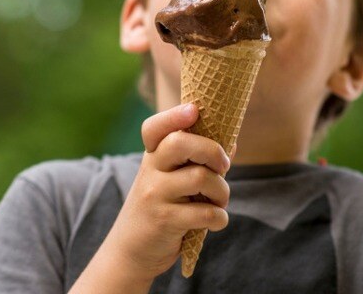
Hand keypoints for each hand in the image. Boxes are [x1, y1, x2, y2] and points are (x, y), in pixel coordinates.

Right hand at [69, 104, 230, 292]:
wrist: (131, 252)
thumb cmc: (161, 208)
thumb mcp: (170, 180)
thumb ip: (197, 160)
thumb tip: (232, 140)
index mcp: (153, 156)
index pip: (155, 127)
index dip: (174, 115)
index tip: (194, 111)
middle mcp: (150, 171)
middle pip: (181, 143)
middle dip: (214, 151)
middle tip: (223, 167)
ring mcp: (155, 195)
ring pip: (201, 177)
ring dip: (222, 191)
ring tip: (219, 201)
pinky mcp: (164, 221)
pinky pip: (205, 212)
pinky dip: (220, 218)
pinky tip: (216, 221)